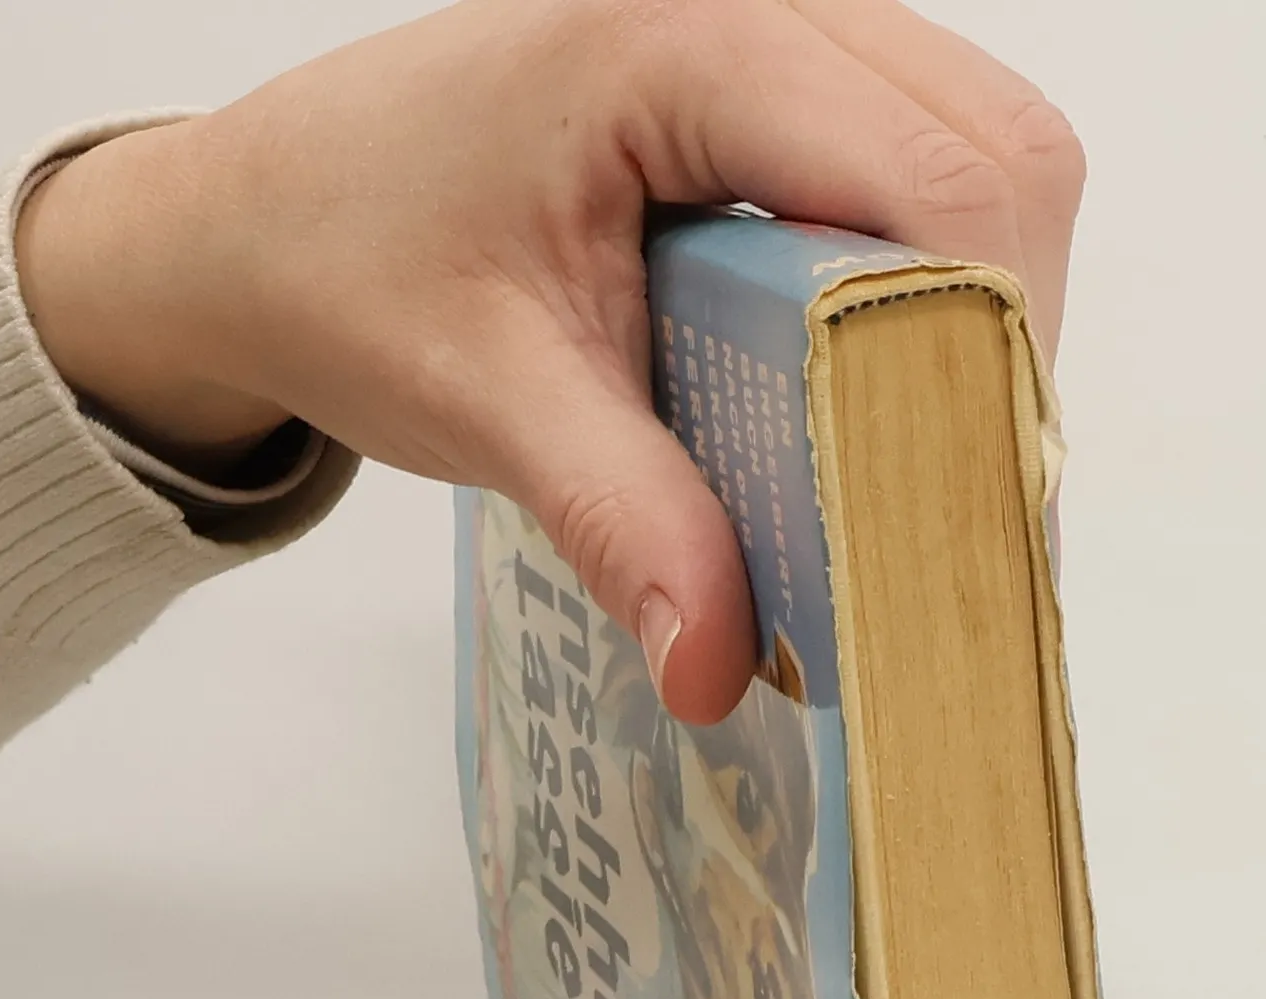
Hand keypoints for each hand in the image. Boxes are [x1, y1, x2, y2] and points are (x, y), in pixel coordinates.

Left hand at [13, 0, 1084, 722]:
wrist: (263, 224)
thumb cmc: (347, 267)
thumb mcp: (484, 400)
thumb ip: (621, 522)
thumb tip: (722, 666)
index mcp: (682, 39)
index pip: (940, 178)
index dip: (986, 350)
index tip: (964, 508)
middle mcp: (755, 5)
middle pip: (1003, 154)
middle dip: (1002, 338)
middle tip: (940, 494)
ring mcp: (779, 36)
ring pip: (987, 156)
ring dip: (978, 315)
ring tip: (908, 456)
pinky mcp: (780, 95)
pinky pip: (925, 171)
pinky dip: (934, 289)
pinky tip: (873, 392)